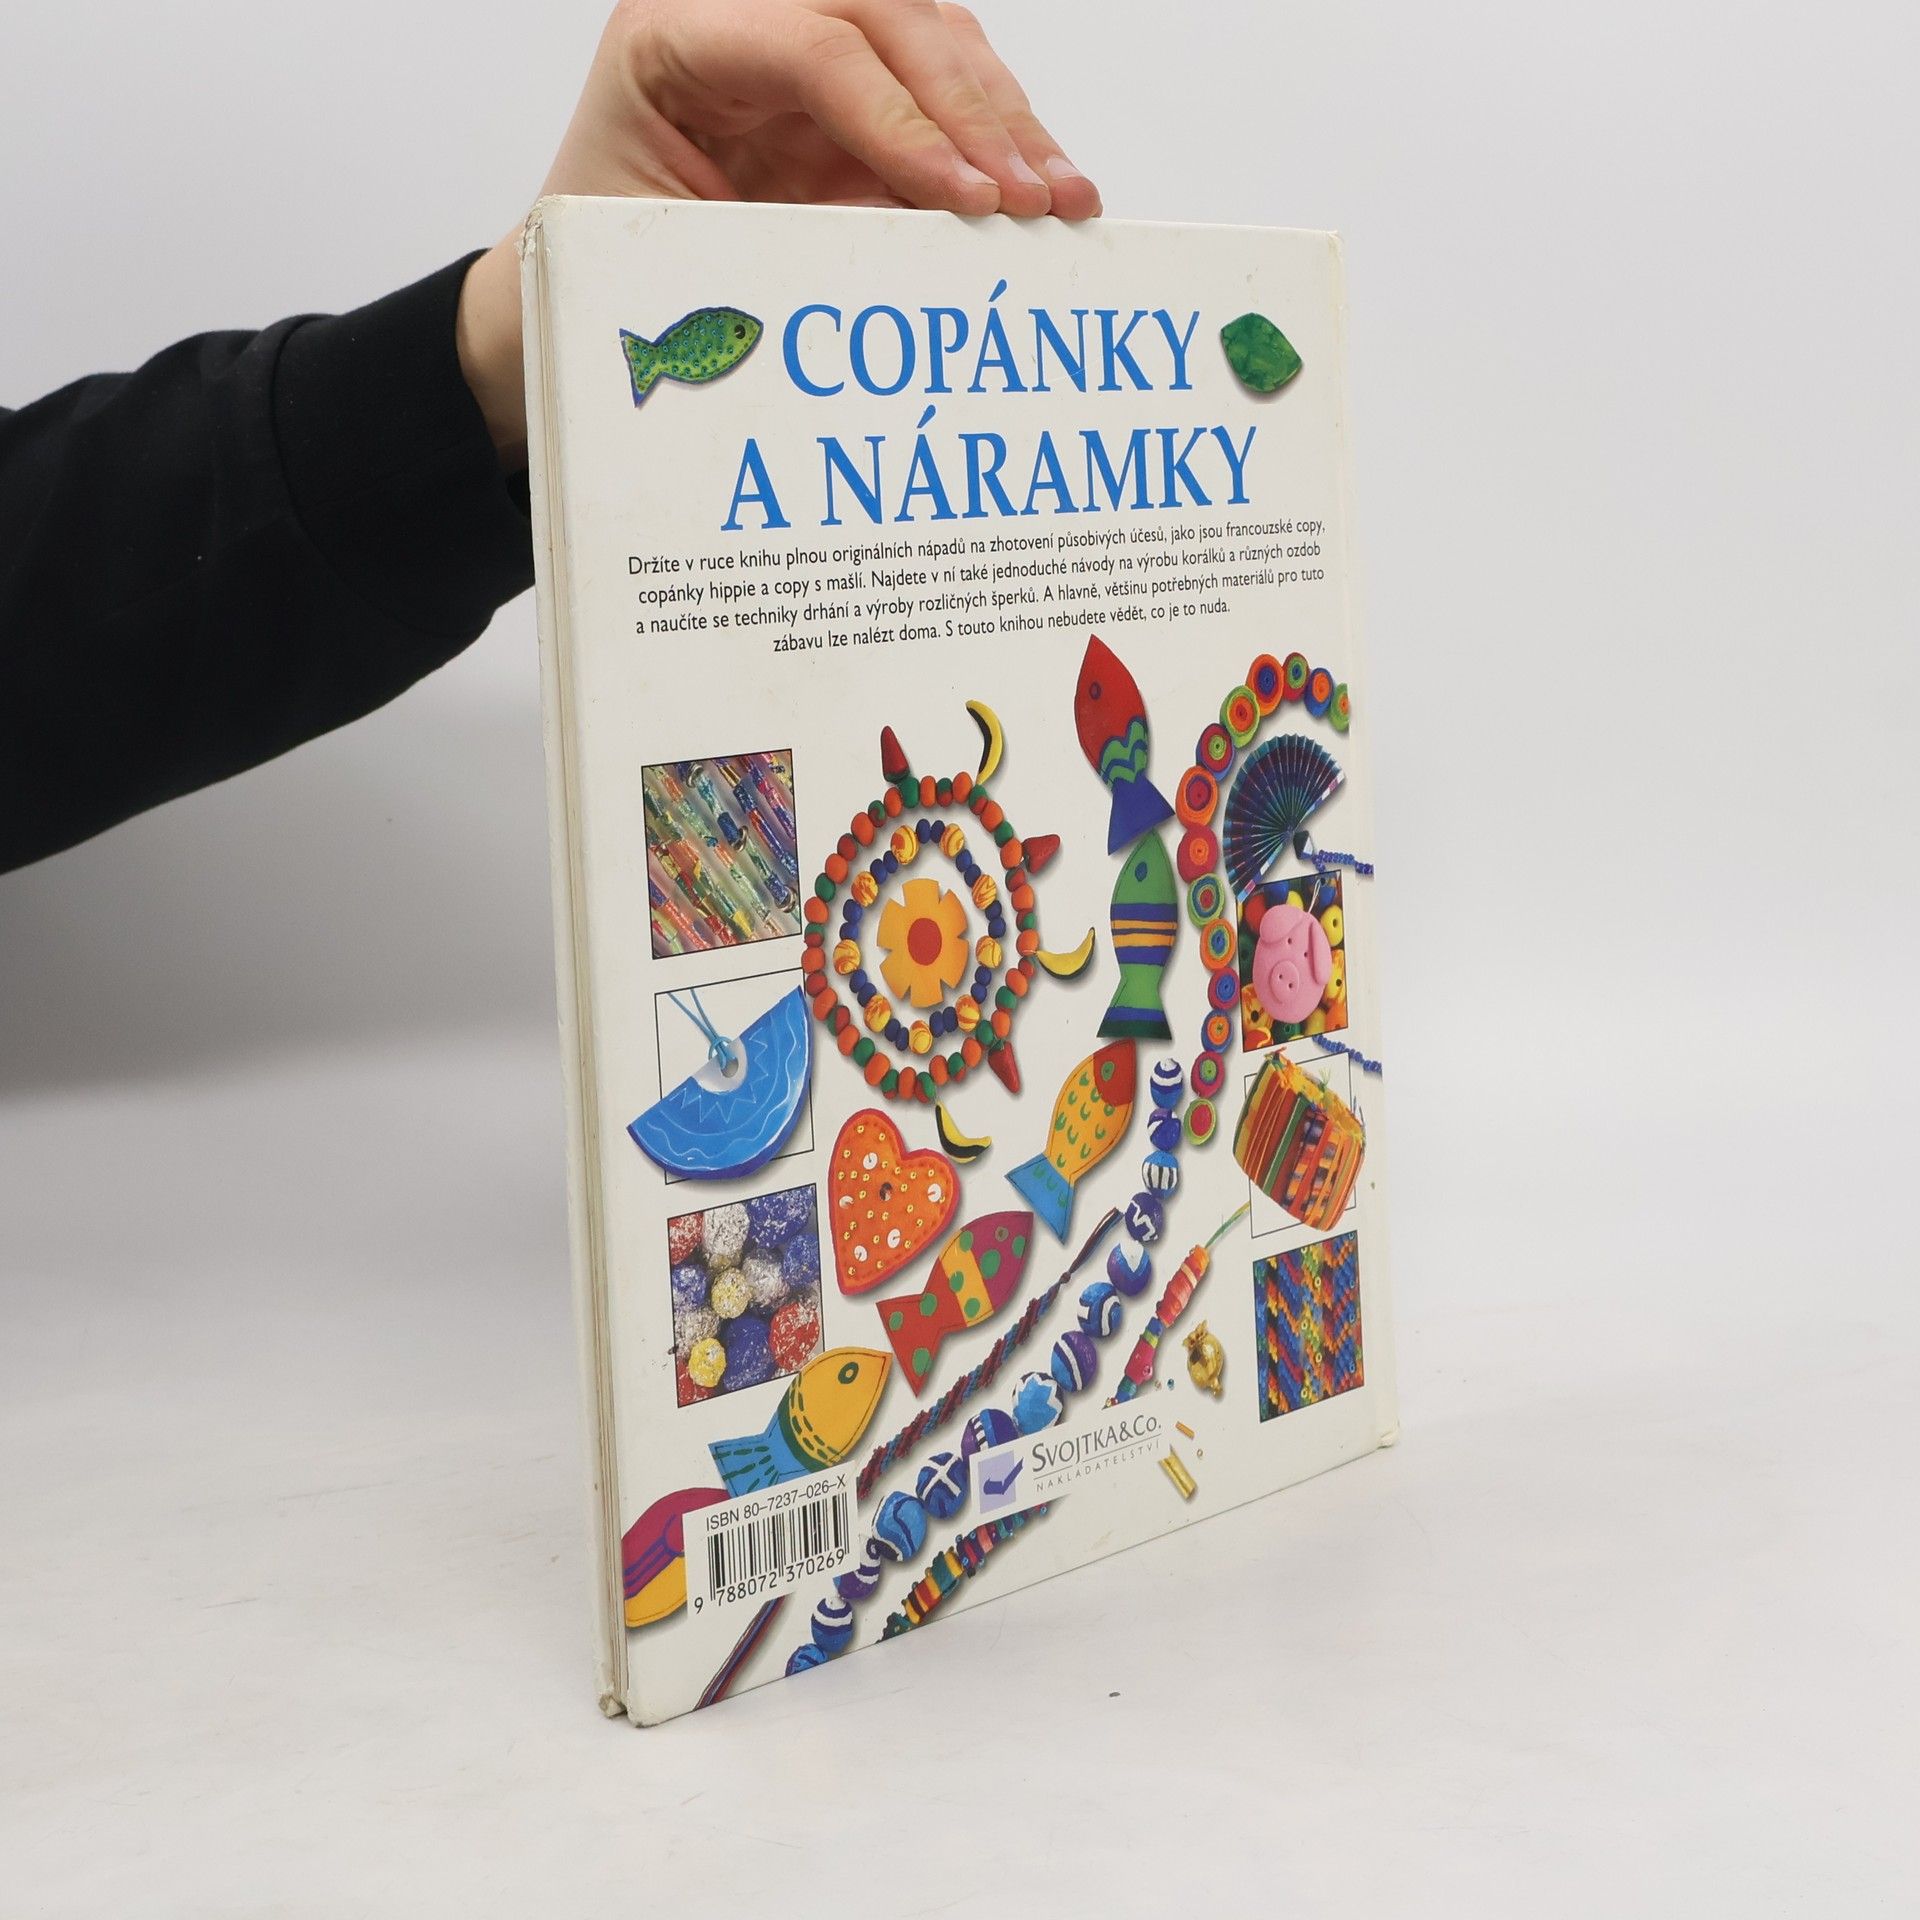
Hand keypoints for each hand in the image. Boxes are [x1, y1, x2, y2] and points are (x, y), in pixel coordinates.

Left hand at [458, 0, 1100, 466]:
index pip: (816, 44)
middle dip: (977, 113)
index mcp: (673, 42)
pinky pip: (943, 97)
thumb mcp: (669, 267)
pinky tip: (1047, 192)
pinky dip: (1000, 144)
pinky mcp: (849, 102)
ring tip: (1064, 201)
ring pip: (934, 42)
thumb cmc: (603, 277)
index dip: (902, 118)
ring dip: (1009, 122)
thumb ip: (775, 250)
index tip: (967, 195)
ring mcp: (804, 51)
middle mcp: (742, 19)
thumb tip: (908, 269)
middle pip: (893, 18)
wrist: (578, 295)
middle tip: (1034, 199)